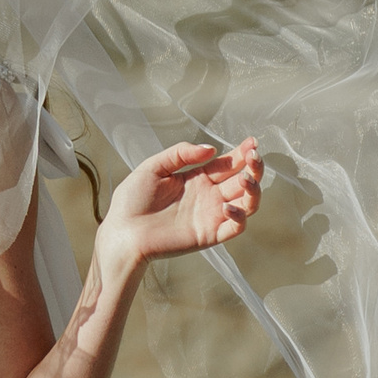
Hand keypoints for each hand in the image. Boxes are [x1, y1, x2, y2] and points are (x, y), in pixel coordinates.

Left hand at [92, 137, 264, 296]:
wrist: (122, 232)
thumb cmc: (132, 201)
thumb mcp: (153, 167)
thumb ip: (181, 154)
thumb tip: (211, 149)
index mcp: (196, 178)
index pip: (228, 164)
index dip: (242, 153)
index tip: (252, 142)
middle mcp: (208, 196)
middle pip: (243, 180)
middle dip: (254, 166)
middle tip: (254, 156)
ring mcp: (211, 215)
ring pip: (247, 202)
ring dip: (254, 190)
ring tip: (247, 178)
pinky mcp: (209, 235)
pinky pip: (235, 227)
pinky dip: (239, 216)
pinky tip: (227, 206)